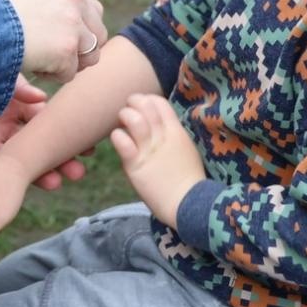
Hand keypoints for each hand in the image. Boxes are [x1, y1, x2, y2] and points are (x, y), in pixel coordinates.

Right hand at [0, 0, 106, 84]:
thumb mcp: (22, 0)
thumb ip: (49, 12)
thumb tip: (67, 53)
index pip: (91, 10)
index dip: (78, 31)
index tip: (57, 41)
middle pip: (98, 34)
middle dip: (78, 50)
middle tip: (51, 56)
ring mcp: (72, 22)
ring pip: (90, 56)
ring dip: (68, 64)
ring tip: (40, 59)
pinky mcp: (67, 47)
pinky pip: (70, 72)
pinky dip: (53, 75)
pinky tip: (31, 62)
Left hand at [0, 76, 88, 190]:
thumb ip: (17, 87)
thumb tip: (43, 98)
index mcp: (9, 108)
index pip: (43, 123)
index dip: (62, 133)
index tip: (85, 144)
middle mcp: (0, 128)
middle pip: (34, 148)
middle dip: (58, 159)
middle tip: (80, 169)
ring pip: (15, 164)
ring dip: (38, 173)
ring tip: (59, 180)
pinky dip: (4, 180)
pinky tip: (17, 184)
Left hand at [109, 93, 206, 228]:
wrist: (189, 205)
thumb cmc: (187, 181)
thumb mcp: (185, 151)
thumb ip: (172, 137)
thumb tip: (158, 127)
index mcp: (176, 132)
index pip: (160, 103)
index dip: (147, 100)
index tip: (141, 108)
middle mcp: (162, 137)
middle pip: (145, 105)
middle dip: (133, 102)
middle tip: (128, 112)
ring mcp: (149, 150)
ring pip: (133, 119)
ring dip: (124, 116)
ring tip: (122, 124)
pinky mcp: (137, 165)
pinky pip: (122, 142)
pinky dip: (117, 136)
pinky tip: (118, 141)